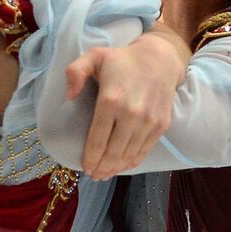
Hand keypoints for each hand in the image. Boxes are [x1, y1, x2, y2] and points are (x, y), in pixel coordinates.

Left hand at [64, 22, 189, 179]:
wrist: (160, 59)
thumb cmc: (122, 59)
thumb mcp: (94, 56)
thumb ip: (76, 72)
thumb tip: (68, 96)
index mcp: (111, 100)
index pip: (98, 139)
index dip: (91, 157)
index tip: (85, 168)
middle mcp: (131, 113)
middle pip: (113, 152)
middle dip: (102, 168)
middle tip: (94, 175)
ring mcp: (149, 121)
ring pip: (129, 154)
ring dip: (116, 168)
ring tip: (106, 174)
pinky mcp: (161, 125)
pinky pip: (144, 150)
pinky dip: (133, 161)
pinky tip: (123, 166)